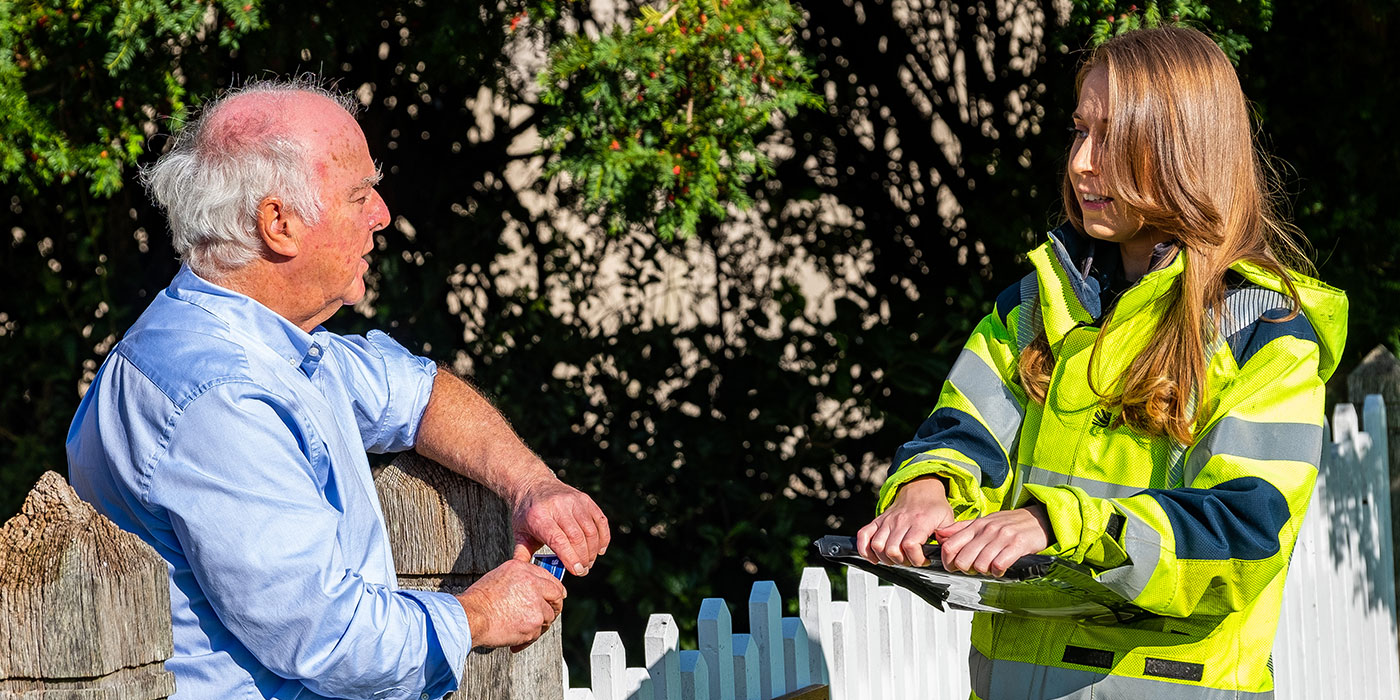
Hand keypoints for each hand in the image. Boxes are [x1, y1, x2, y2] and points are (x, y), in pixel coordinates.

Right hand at [457, 550, 566, 651]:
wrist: (471, 617)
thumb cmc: (480, 599)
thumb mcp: (500, 576)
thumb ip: (521, 578)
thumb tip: (535, 586)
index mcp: (524, 570)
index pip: (550, 579)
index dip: (554, 590)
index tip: (555, 597)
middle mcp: (533, 584)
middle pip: (556, 596)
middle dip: (554, 607)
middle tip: (548, 615)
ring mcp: (536, 605)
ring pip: (548, 617)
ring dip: (539, 624)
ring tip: (523, 627)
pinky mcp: (534, 623)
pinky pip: (537, 633)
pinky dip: (529, 637)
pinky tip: (517, 636)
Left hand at [512, 476, 609, 575]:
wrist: (533, 484)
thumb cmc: (526, 514)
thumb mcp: (519, 532)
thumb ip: (521, 554)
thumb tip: (523, 574)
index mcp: (539, 516)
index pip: (558, 540)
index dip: (570, 557)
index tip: (577, 571)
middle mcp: (558, 506)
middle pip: (577, 537)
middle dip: (583, 558)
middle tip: (583, 570)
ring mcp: (574, 500)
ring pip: (591, 530)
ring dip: (593, 550)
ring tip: (589, 562)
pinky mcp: (585, 499)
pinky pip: (600, 520)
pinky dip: (603, 537)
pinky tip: (600, 550)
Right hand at [855, 476, 954, 565]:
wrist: (921, 488)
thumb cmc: (934, 507)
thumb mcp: (948, 520)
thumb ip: (948, 537)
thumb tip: (946, 553)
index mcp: (919, 521)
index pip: (911, 545)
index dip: (917, 559)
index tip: (924, 560)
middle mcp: (901, 521)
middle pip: (892, 550)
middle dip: (902, 562)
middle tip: (910, 560)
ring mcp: (887, 520)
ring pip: (877, 546)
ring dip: (886, 558)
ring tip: (896, 558)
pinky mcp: (878, 520)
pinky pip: (864, 535)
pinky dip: (865, 549)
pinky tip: (874, 557)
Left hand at [934, 504, 1052, 576]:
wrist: (1039, 517)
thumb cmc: (1010, 523)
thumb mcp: (983, 521)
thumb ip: (961, 529)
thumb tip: (940, 535)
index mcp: (976, 525)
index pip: (950, 545)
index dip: (947, 561)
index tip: (952, 567)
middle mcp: (987, 530)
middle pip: (963, 559)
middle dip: (966, 570)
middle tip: (974, 570)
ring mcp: (1002, 537)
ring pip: (980, 564)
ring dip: (983, 572)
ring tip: (989, 568)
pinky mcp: (1017, 545)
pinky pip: (999, 565)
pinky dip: (998, 572)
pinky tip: (1001, 569)